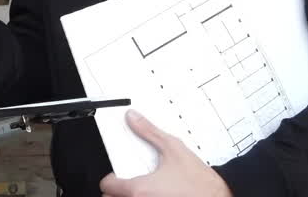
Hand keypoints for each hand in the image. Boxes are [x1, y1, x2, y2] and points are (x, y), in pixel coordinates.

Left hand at [99, 110, 230, 196]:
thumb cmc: (201, 182)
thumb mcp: (174, 149)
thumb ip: (149, 132)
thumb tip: (133, 118)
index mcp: (140, 189)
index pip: (107, 187)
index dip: (111, 179)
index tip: (116, 177)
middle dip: (117, 192)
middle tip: (128, 185)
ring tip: (142, 192)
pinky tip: (156, 196)